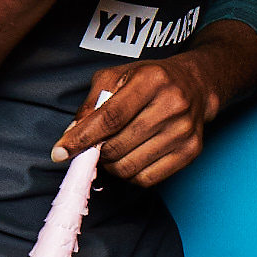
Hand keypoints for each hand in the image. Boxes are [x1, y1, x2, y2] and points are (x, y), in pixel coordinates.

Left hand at [51, 54, 225, 188]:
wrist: (196, 85)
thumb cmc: (151, 80)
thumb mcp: (117, 77)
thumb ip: (92, 103)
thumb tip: (72, 135)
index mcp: (151, 80)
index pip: (110, 117)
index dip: (82, 138)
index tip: (60, 152)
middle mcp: (172, 105)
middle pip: (118, 146)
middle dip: (96, 152)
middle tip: (95, 146)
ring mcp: (184, 131)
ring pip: (130, 167)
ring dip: (112, 165)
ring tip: (113, 151)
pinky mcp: (191, 151)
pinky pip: (147, 179)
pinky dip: (130, 175)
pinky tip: (131, 158)